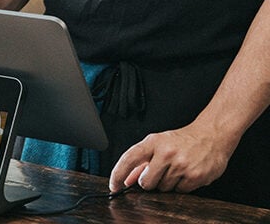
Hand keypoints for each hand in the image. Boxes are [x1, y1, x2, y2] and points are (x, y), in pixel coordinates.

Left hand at [109, 122, 233, 193]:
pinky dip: (181, 186)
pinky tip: (187, 173)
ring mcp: (181, 165)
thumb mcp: (158, 144)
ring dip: (167, 183)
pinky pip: (180, 191)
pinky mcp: (195, 176)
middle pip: (146, 182)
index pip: (129, 159)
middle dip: (149, 182)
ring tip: (176, 169)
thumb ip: (141, 162)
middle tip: (159, 172)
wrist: (211, 135)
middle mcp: (166, 153)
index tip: (114, 185)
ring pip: (163, 188)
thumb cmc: (181, 140)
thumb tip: (126, 180)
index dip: (118, 174)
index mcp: (153, 142)